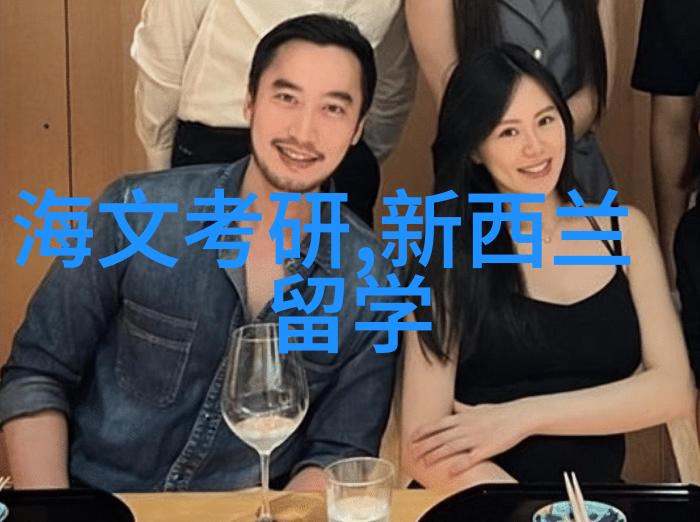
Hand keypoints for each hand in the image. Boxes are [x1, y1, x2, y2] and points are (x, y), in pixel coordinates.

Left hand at [409, 401, 527, 476]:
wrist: (517, 416)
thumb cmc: (497, 412)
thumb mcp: (476, 407)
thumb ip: (461, 408)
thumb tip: (451, 403)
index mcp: (462, 417)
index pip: (436, 424)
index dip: (423, 432)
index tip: (412, 437)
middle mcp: (465, 427)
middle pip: (439, 437)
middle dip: (424, 445)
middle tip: (412, 452)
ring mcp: (475, 438)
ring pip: (450, 447)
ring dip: (435, 455)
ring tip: (425, 462)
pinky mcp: (486, 449)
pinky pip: (469, 459)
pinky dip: (458, 465)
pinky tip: (449, 471)